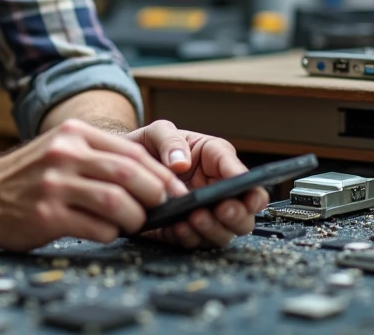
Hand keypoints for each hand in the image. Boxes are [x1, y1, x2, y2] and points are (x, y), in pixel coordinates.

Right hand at [0, 119, 188, 251]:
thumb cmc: (25, 175)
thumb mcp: (60, 147)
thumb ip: (99, 155)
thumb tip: (151, 177)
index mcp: (73, 133)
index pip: (132, 150)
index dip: (160, 173)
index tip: (175, 190)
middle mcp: (65, 154)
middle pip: (130, 174)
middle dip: (155, 195)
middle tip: (163, 209)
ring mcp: (54, 185)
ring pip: (117, 202)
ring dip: (135, 218)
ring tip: (134, 223)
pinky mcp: (47, 216)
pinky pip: (96, 228)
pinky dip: (110, 234)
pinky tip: (106, 232)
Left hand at [123, 121, 268, 248]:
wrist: (125, 165)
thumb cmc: (149, 146)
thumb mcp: (158, 131)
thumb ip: (169, 140)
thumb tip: (181, 163)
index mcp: (216, 160)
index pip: (242, 175)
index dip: (249, 186)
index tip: (243, 191)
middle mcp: (215, 190)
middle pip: (244, 212)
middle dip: (237, 214)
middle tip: (222, 208)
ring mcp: (203, 213)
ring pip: (224, 233)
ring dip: (213, 229)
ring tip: (195, 218)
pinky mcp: (184, 231)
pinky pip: (195, 242)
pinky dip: (189, 238)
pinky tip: (178, 228)